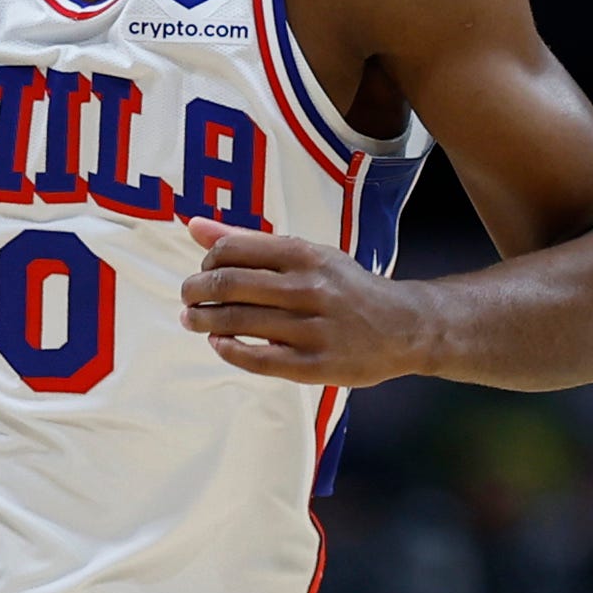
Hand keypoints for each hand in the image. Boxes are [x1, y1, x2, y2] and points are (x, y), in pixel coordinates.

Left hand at [179, 222, 444, 385]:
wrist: (405, 327)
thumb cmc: (347, 288)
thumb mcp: (308, 255)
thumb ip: (251, 242)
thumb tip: (193, 226)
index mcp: (306, 255)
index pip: (234, 249)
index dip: (207, 261)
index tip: (204, 270)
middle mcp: (310, 288)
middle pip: (229, 285)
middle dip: (195, 291)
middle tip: (188, 297)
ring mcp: (313, 329)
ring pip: (237, 322)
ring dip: (203, 321)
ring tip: (194, 321)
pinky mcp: (316, 366)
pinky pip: (257, 359)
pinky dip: (229, 350)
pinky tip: (220, 344)